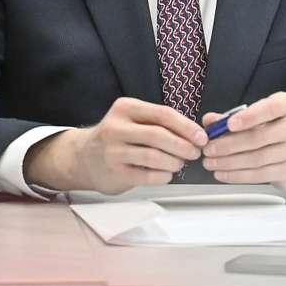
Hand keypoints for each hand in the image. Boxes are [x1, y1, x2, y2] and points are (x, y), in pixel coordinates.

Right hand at [25, 97, 205, 194]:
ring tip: (180, 163)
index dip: (187, 127)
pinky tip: (167, 174)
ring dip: (174, 162)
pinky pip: (147, 176)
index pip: (163, 114)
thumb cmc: (118, 137)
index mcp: (126, 108)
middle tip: (195, 153)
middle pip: (159, 135)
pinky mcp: (115, 173)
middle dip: (183, 146)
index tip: (202, 137)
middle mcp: (116, 128)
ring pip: (154, 156)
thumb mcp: (133, 120)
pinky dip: (163, 176)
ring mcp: (113, 152)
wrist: (83, 158)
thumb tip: (195, 134)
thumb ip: (160, 123)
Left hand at [201, 93, 285, 188]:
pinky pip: (259, 175)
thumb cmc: (272, 128)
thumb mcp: (256, 116)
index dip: (250, 116)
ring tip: (210, 162)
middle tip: (208, 149)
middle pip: (259, 137)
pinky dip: (237, 176)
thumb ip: (231, 117)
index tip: (229, 124)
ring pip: (256, 159)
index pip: (271, 108)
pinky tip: (222, 173)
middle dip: (228, 144)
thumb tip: (209, 121)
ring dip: (228, 162)